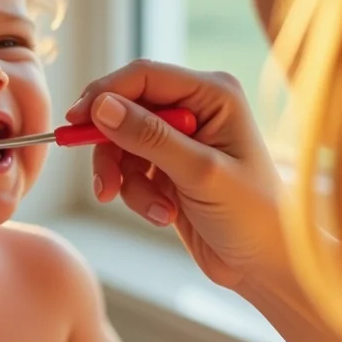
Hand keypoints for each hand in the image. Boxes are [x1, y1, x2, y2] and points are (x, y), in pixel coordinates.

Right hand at [67, 60, 287, 288]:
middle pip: (125, 110)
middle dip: (112, 150)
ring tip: (153, 210)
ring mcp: (180, 138)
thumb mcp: (200, 173)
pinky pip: (129, 170)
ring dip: (127, 180)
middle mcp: (195, 108)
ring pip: (121, 143)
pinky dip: (136, 194)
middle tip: (106, 184)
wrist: (265, 265)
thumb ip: (149, 137)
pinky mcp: (168, 166)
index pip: (144, 76)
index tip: (75, 122)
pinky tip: (162, 214)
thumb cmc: (254, 216)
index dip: (105, 94)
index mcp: (213, 94)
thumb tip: (101, 106)